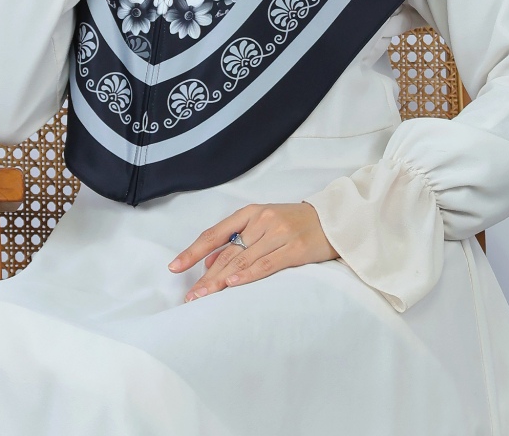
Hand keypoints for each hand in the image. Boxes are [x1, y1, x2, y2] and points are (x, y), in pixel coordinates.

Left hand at [167, 202, 338, 302]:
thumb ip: (238, 240)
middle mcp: (262, 220)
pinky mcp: (294, 249)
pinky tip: (232, 284)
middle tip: (189, 297)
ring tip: (203, 297)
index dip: (193, 250)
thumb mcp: (264, 223)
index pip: (215, 233)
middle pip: (226, 252)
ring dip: (220, 281)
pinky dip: (247, 275)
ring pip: (242, 260)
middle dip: (205, 276)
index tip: (174, 266)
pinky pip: (266, 264)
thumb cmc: (295, 224)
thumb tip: (208, 262)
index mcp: (251, 212)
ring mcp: (278, 233)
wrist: (334, 220)